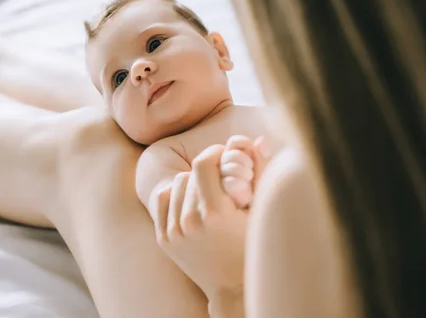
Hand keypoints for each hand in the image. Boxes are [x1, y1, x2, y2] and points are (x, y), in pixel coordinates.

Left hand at [148, 142, 268, 299]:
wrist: (233, 285)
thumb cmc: (254, 243)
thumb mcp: (262, 208)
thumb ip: (260, 170)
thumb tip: (257, 140)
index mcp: (215, 213)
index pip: (204, 163)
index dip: (215, 152)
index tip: (224, 153)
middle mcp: (190, 222)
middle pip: (191, 173)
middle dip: (208, 171)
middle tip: (223, 178)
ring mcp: (174, 232)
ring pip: (176, 184)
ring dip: (192, 183)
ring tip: (209, 193)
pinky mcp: (164, 238)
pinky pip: (163, 200)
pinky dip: (176, 195)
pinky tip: (192, 202)